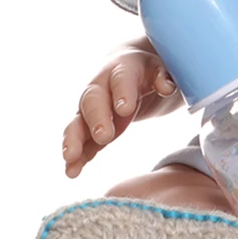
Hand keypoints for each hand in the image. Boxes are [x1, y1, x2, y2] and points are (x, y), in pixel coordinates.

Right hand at [62, 47, 177, 176]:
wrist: (129, 67)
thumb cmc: (148, 69)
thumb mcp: (161, 69)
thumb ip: (164, 77)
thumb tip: (166, 87)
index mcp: (123, 68)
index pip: (121, 78)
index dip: (122, 92)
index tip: (125, 109)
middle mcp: (101, 86)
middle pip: (93, 100)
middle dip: (97, 118)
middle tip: (104, 136)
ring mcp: (93, 107)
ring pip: (78, 121)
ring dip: (74, 139)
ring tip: (71, 157)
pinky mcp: (90, 127)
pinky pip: (80, 141)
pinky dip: (77, 156)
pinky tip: (72, 171)